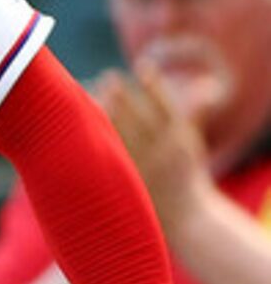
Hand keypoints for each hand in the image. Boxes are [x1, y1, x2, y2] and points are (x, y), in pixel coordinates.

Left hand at [96, 65, 209, 228]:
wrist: (186, 217)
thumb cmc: (185, 175)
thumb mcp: (192, 146)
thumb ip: (195, 115)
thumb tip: (207, 86)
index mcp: (181, 143)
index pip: (168, 108)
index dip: (156, 86)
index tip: (144, 66)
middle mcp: (162, 154)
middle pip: (139, 120)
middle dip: (122, 98)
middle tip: (106, 77)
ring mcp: (142, 168)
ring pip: (119, 136)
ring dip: (104, 114)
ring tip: (87, 94)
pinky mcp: (123, 181)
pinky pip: (105, 156)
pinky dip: (92, 139)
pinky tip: (76, 125)